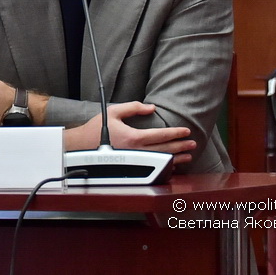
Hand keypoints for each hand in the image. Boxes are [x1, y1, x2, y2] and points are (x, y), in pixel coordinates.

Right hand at [66, 102, 195, 164]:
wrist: (82, 146)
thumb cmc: (96, 129)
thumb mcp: (114, 111)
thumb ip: (134, 107)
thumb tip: (152, 108)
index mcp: (134, 137)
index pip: (161, 134)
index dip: (176, 132)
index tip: (186, 131)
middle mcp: (136, 151)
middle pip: (165, 149)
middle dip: (181, 146)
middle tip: (192, 143)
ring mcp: (134, 161)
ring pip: (161, 161)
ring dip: (177, 159)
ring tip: (188, 156)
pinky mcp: (131, 168)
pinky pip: (152, 168)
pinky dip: (164, 167)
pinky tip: (171, 165)